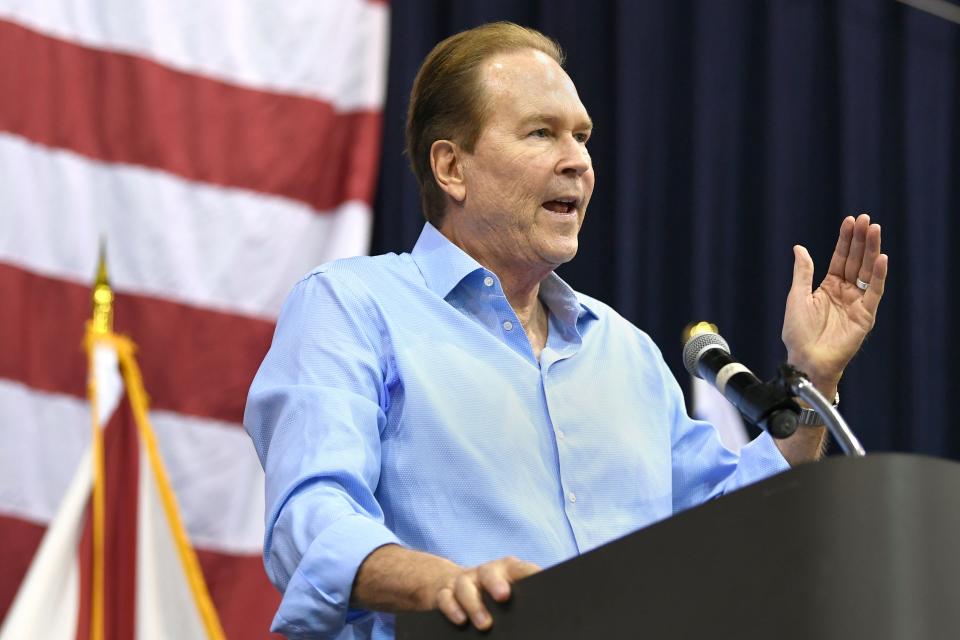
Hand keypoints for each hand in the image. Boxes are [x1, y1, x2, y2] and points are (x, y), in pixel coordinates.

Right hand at [432, 556, 540, 630]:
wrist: (453, 586)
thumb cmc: (491, 592)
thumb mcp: (509, 589)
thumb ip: (524, 595)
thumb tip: (548, 609)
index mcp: (505, 570)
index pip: (519, 568)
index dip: (529, 571)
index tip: (539, 579)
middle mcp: (483, 573)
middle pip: (488, 572)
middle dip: (495, 583)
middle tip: (503, 596)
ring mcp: (463, 582)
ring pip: (465, 586)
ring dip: (474, 605)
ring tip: (484, 624)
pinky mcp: (444, 593)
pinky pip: (445, 598)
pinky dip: (452, 608)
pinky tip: (460, 620)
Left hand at [781, 214, 887, 392]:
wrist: (807, 359)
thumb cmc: (798, 333)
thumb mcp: (797, 297)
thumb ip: (803, 272)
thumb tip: (800, 248)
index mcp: (828, 288)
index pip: (839, 258)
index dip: (845, 240)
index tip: (850, 220)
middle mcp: (844, 293)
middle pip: (855, 261)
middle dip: (860, 240)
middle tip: (865, 219)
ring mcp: (857, 303)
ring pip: (866, 272)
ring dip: (871, 251)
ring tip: (874, 230)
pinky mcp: (866, 316)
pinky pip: (874, 292)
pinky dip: (878, 275)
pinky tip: (881, 258)